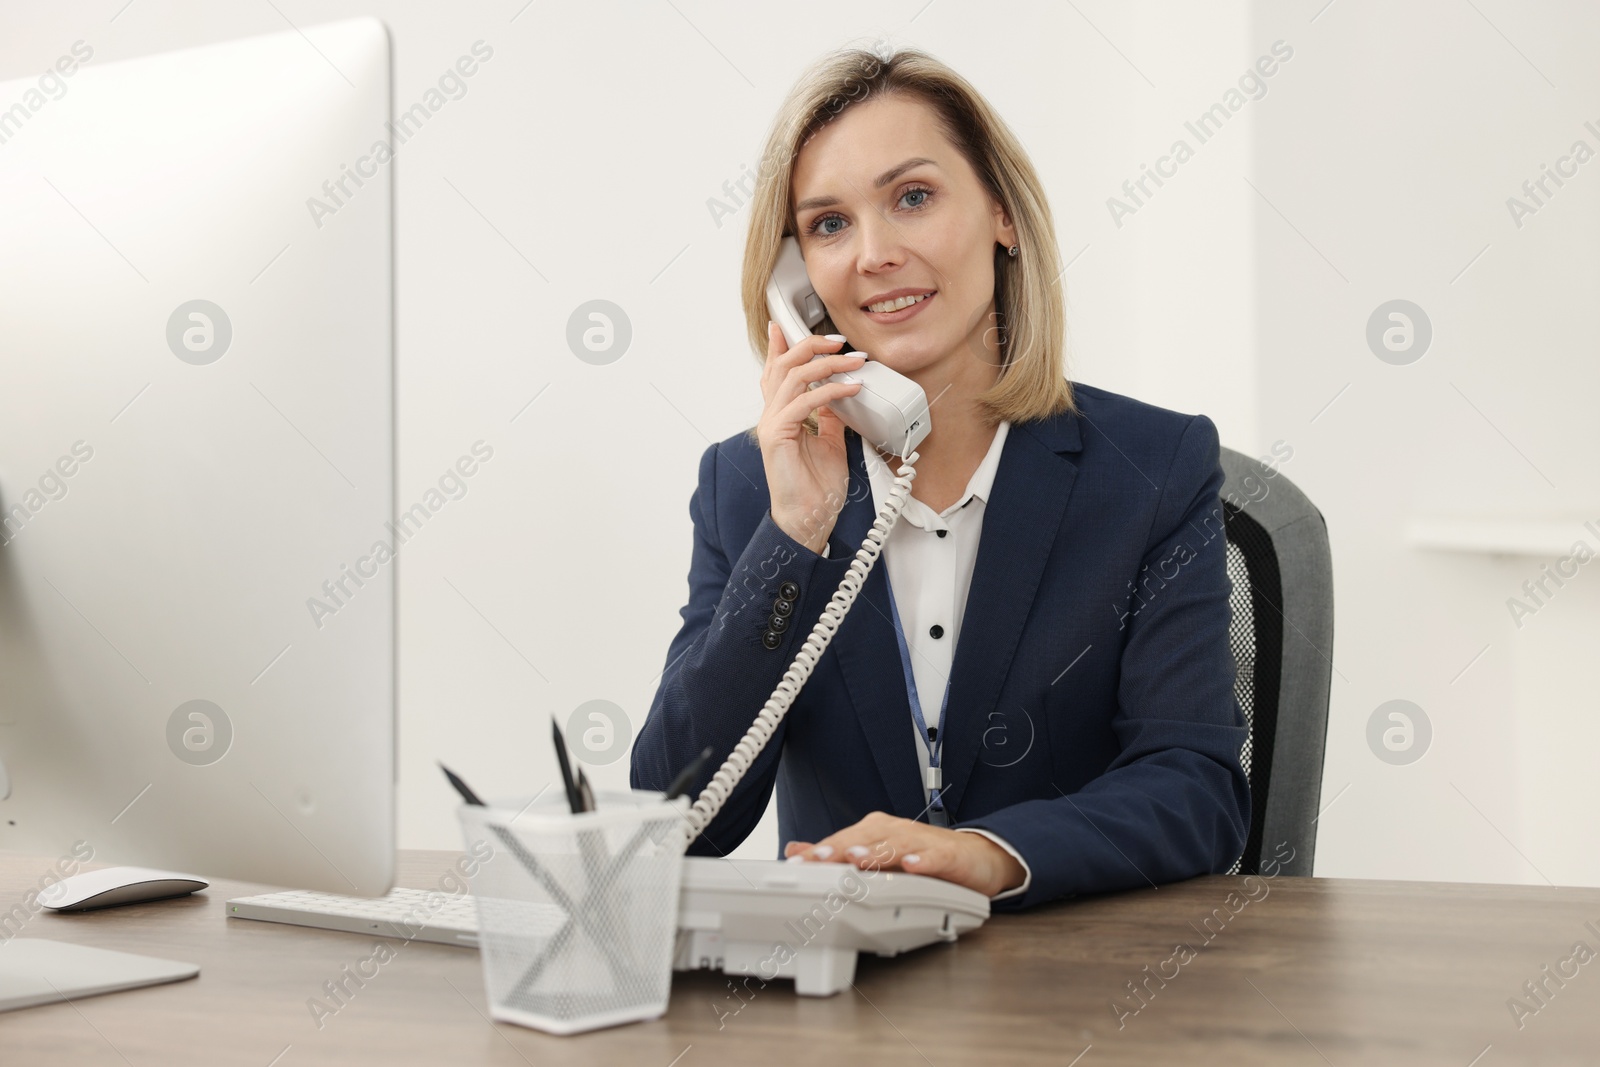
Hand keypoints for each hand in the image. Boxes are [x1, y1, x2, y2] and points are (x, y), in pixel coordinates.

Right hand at [757, 321, 866, 553]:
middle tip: (840, 341)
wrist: (808, 519)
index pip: (774, 372)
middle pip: (783, 364)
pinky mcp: (778, 434)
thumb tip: (841, 394)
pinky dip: (832, 390)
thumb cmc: (815, 488)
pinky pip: (805, 401)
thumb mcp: (831, 442)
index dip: (778, 346)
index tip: (783, 324)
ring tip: (855, 361)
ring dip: (828, 364)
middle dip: (811, 345)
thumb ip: (830, 416)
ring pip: (793, 376)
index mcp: (781, 415)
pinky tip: (851, 389)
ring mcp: (772, 423)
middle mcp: (772, 415)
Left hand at [783, 811, 1025, 897]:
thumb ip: (838, 853)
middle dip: (840, 848)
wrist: (977, 857)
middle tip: (817, 859)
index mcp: (877, 832)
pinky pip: (935, 858)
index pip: (842, 840)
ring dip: (876, 852)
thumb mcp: (878, 854)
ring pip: (896, 845)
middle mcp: (896, 832)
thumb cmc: (924, 856)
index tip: (794, 863)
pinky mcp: (949, 856)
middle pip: (865, 838)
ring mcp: (923, 843)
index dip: (818, 851)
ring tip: (857, 860)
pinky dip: (924, 862)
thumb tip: (798, 849)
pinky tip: (912, 868)